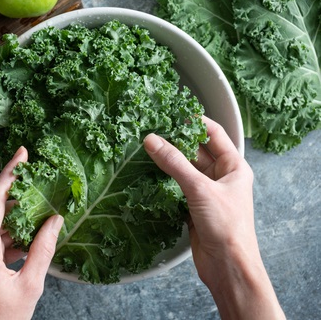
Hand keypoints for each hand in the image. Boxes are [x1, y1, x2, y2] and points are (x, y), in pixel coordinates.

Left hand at [0, 146, 63, 319]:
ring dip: (19, 219)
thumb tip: (56, 222)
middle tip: (42, 183)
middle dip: (20, 195)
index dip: (8, 173)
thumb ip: (43, 250)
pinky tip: (33, 238)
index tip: (21, 154)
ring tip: (44, 211)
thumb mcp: (29, 285)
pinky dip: (14, 236)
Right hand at [144, 117, 284, 319]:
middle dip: (175, 141)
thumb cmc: (227, 227)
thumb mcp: (200, 189)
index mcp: (233, 167)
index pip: (213, 134)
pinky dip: (164, 181)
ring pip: (184, 169)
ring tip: (146, 148)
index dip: (194, 121)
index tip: (172, 113)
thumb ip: (174, 163)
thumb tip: (152, 140)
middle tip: (152, 130)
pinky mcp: (194, 207)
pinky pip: (177, 187)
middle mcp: (221, 177)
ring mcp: (206, 192)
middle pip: (196, 151)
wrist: (228, 267)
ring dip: (168, 161)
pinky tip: (148, 174)